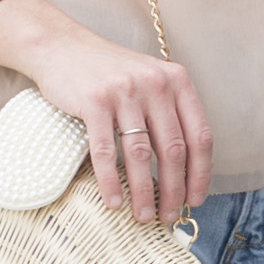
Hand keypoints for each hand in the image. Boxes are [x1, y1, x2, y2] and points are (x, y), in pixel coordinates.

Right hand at [0, 0, 209, 223]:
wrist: (62, 46)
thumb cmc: (108, 72)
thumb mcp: (149, 81)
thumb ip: (168, 112)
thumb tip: (183, 169)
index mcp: (177, 81)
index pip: (200, 135)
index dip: (201, 173)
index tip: (196, 199)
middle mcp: (155, 84)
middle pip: (174, 150)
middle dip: (174, 190)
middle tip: (169, 216)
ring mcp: (124, 92)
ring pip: (141, 155)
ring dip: (145, 192)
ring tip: (143, 215)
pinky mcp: (94, 101)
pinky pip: (106, 151)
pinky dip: (111, 182)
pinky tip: (114, 202)